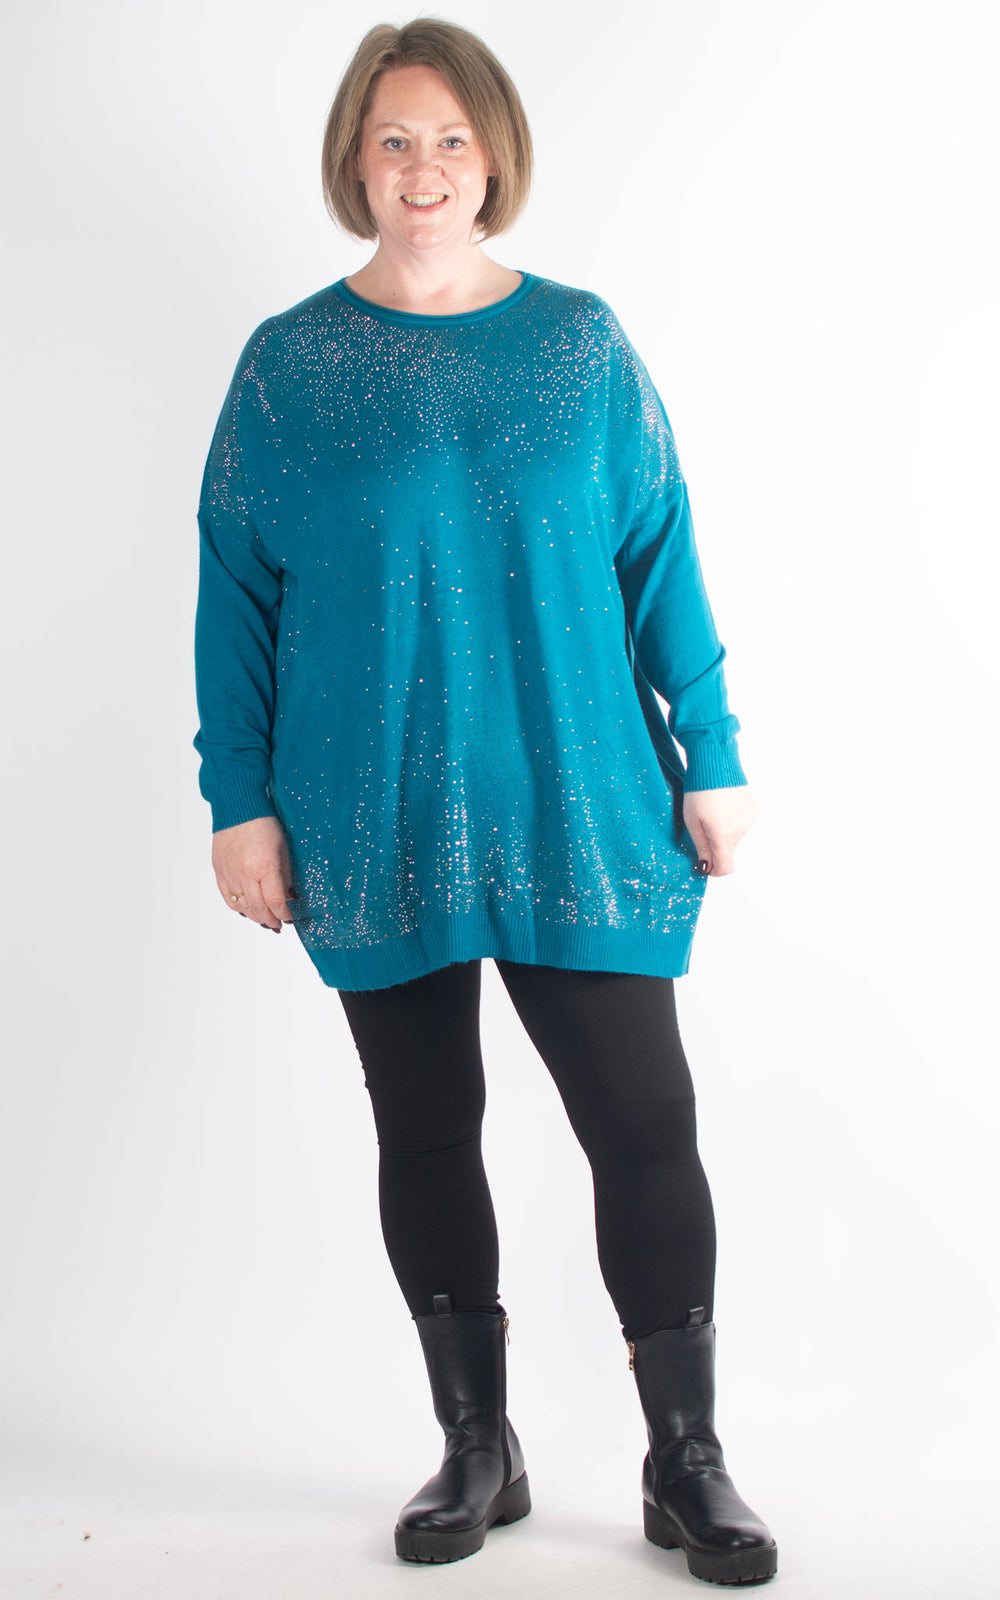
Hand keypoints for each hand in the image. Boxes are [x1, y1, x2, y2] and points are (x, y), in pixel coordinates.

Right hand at [211, 815, 295, 931]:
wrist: (238, 808)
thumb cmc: (264, 824)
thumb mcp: (283, 849)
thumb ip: (285, 876)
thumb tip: (288, 897)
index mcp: (265, 866)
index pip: (275, 901)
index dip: (283, 914)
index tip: (289, 918)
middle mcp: (245, 873)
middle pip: (259, 908)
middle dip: (271, 920)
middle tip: (278, 925)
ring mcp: (230, 874)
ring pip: (243, 907)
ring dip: (255, 917)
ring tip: (265, 920)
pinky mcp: (219, 872)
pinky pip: (228, 898)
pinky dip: (239, 908)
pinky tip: (248, 911)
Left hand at [683, 786, 754, 876]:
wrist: (716, 761)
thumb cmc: (699, 790)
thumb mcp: (692, 821)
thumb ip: (701, 847)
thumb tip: (706, 867)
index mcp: (724, 836)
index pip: (726, 867)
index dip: (713, 870)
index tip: (703, 864)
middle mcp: (741, 830)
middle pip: (728, 850)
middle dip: (714, 846)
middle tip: (699, 826)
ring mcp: (748, 818)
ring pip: (734, 835)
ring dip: (722, 830)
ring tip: (709, 810)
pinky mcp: (751, 807)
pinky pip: (740, 822)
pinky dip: (730, 819)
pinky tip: (719, 803)